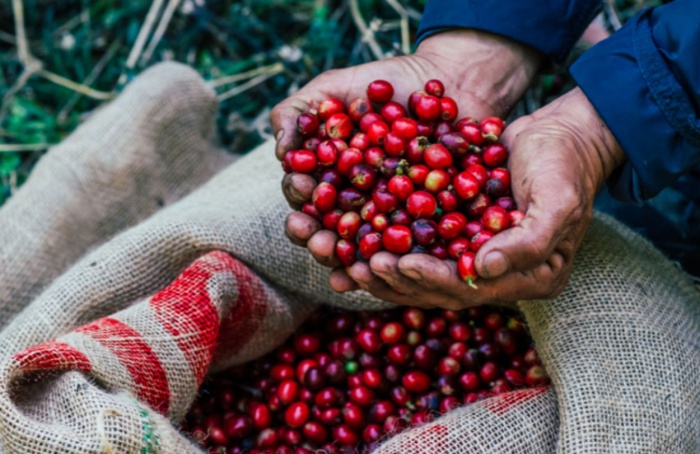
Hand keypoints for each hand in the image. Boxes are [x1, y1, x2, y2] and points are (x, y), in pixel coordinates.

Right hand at [272, 29, 540, 269]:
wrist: (449, 81)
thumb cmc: (385, 84)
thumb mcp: (332, 87)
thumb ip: (296, 113)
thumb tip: (281, 153)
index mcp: (326, 178)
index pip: (303, 196)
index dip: (300, 197)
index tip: (303, 188)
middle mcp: (352, 205)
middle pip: (326, 232)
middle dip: (317, 240)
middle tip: (318, 240)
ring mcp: (387, 218)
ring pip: (362, 249)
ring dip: (349, 261)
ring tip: (346, 263)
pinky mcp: (422, 226)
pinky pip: (408, 249)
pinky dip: (397, 262)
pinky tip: (388, 269)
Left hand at [353, 87, 625, 308]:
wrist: (559, 133)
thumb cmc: (565, 165)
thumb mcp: (557, 201)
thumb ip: (528, 241)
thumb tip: (483, 271)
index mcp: (530, 278)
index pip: (471, 289)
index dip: (431, 279)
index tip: (398, 263)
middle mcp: (499, 274)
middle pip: (439, 286)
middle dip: (398, 278)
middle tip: (359, 266)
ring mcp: (475, 254)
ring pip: (422, 269)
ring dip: (385, 267)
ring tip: (347, 259)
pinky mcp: (457, 232)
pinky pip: (418, 242)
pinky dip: (388, 240)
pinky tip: (355, 237)